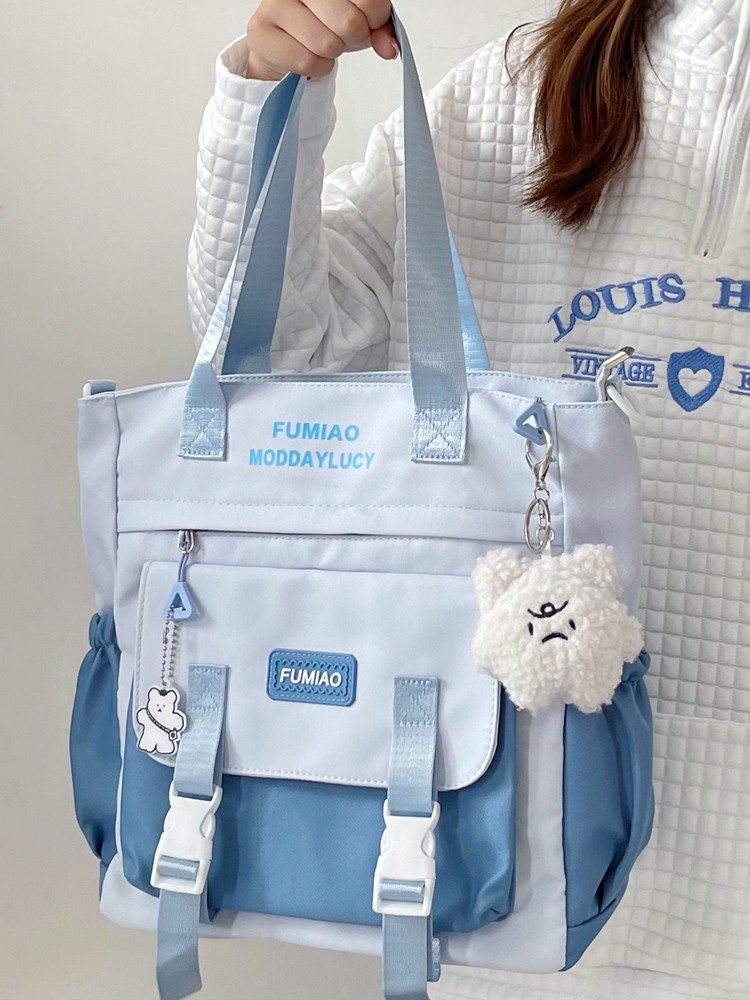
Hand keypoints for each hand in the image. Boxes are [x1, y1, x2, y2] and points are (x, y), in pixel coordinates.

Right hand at [245, 0, 396, 80]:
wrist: (284, 50)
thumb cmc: (321, 28)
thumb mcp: (359, 24)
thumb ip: (379, 29)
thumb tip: (389, 48)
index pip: (370, 1)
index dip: (373, 22)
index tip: (362, 23)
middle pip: (349, 22)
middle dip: (350, 39)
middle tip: (338, 37)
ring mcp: (275, 3)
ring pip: (326, 44)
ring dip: (329, 56)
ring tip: (319, 46)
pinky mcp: (261, 31)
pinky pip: (306, 61)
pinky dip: (315, 68)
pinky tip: (308, 58)